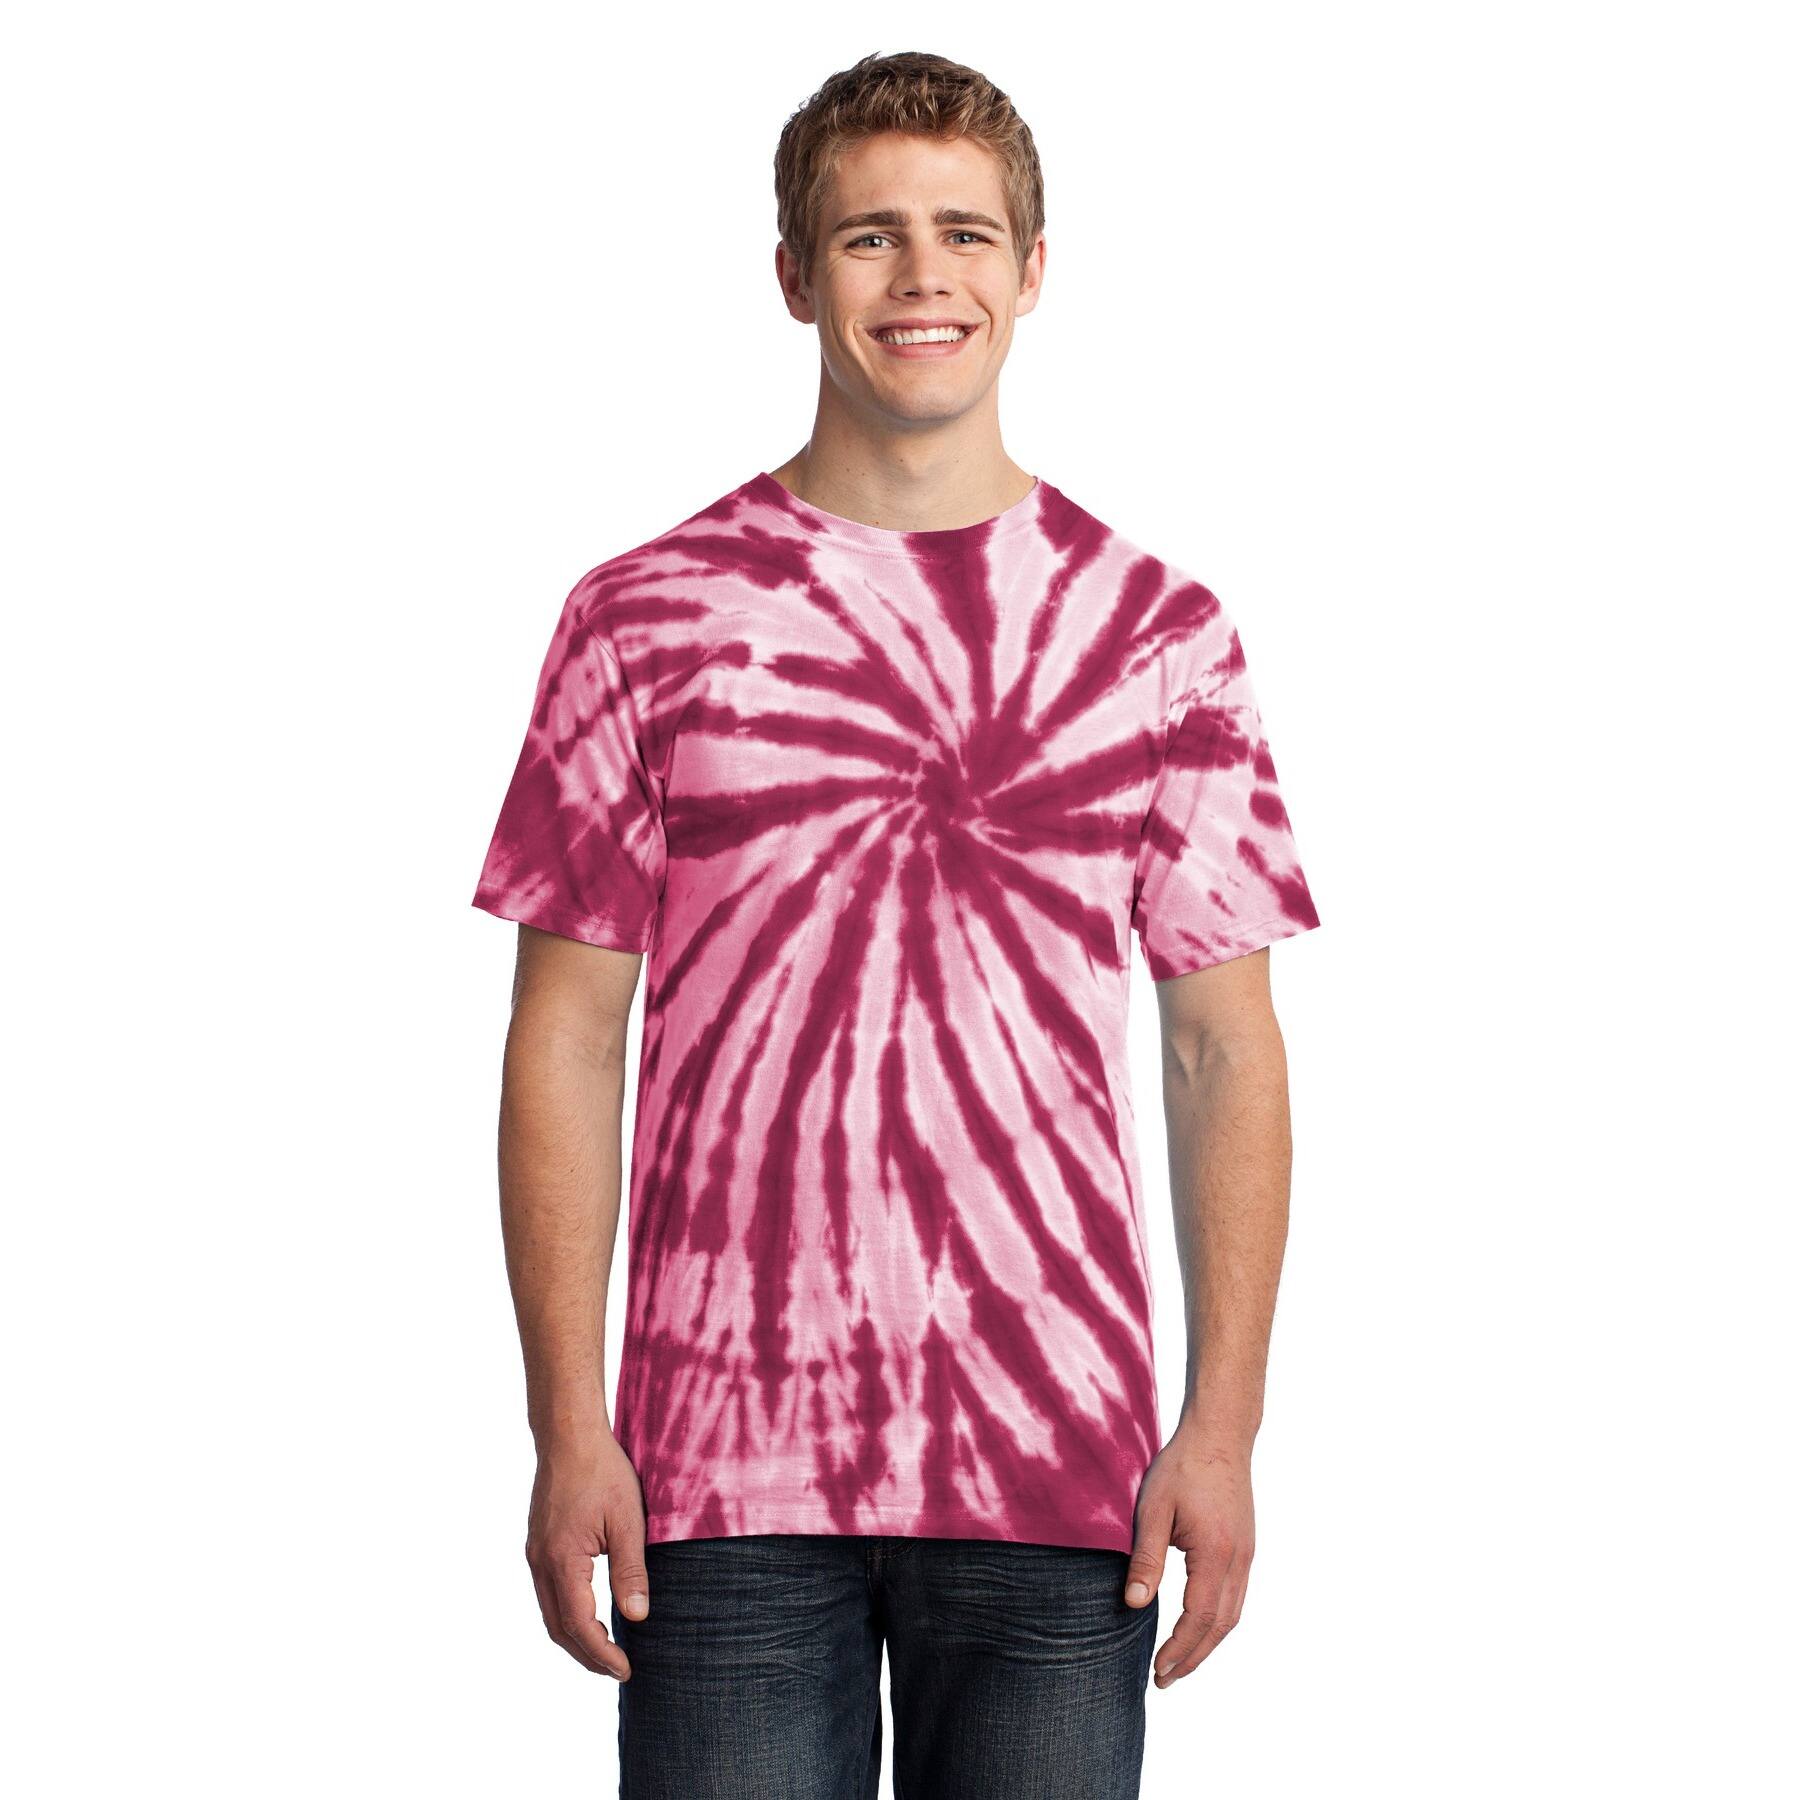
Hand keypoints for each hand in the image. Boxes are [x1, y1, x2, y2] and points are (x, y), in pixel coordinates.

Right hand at [524, 1430, 649, 1678]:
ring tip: (606, 1650)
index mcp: (562, 1561)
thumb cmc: (602, 1471)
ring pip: (550, 1612)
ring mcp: (535, 1553)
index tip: (626, 1670)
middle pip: (559, 1628)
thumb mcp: (627, 1521)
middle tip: (618, 1669)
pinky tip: (590, 1613)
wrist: (569, 1435)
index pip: (580, 1626)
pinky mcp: (539, 1543)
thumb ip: (631, 1571)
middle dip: (587, 1655)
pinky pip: (548, 1592)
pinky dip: (568, 1613)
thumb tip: (637, 1618)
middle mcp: (540, 1562)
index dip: (602, 1654)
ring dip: (576, 1637)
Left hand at [1123, 1424, 1254, 1686]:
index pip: (1198, 1618)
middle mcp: (1238, 1560)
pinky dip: (1217, 1622)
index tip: (1157, 1670)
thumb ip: (1145, 1559)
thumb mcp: (1153, 1509)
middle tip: (1165, 1679)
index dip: (1179, 1649)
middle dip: (1193, 1657)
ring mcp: (1247, 1554)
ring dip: (1207, 1643)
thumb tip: (1133, 1604)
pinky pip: (1235, 1597)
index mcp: (1216, 1553)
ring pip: (1232, 1615)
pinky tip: (1198, 1626)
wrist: (1220, 1434)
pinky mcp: (1245, 1547)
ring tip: (1179, 1663)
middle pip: (1220, 1626)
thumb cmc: (1182, 1467)